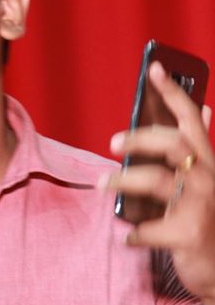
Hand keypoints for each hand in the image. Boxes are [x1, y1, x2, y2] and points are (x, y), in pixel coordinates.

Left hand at [102, 61, 214, 304]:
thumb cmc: (209, 222)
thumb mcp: (209, 182)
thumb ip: (199, 149)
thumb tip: (204, 108)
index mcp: (210, 164)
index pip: (192, 120)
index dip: (173, 92)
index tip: (154, 68)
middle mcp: (209, 179)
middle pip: (171, 144)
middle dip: (138, 138)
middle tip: (111, 142)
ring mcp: (201, 207)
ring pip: (154, 180)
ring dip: (122, 180)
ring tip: (101, 184)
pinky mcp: (188, 235)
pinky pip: (147, 228)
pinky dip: (132, 233)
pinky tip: (127, 237)